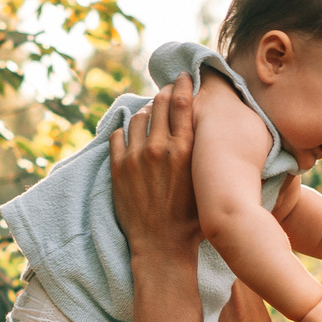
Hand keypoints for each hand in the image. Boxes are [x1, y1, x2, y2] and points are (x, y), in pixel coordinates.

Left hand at [110, 74, 200, 257]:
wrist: (161, 245)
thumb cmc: (190, 218)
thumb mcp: (204, 181)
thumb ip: (200, 153)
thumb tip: (202, 128)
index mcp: (184, 150)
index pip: (182, 102)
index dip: (182, 85)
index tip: (183, 77)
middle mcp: (159, 148)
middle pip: (158, 104)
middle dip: (163, 94)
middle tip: (165, 92)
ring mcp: (135, 157)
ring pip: (136, 117)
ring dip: (144, 112)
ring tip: (148, 115)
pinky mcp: (117, 169)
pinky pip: (117, 136)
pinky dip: (124, 130)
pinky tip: (129, 133)